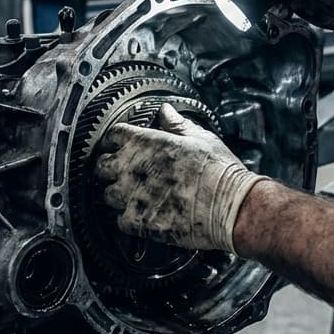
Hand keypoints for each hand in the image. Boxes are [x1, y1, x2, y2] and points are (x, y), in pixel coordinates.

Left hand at [94, 104, 265, 252]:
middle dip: (111, 168)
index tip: (124, 146)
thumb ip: (176, 125)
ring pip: (108, 195)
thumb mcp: (200, 138)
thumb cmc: (219, 171)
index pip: (114, 135)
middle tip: (127, 173)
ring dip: (119, 195)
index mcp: (145, 142)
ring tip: (137, 197)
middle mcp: (132, 167)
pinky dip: (129, 220)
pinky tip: (144, 216)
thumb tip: (165, 112)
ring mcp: (132, 196)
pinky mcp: (138, 222)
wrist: (230, 206)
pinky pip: (120, 221)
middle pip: (102, 166)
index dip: (118, 140)